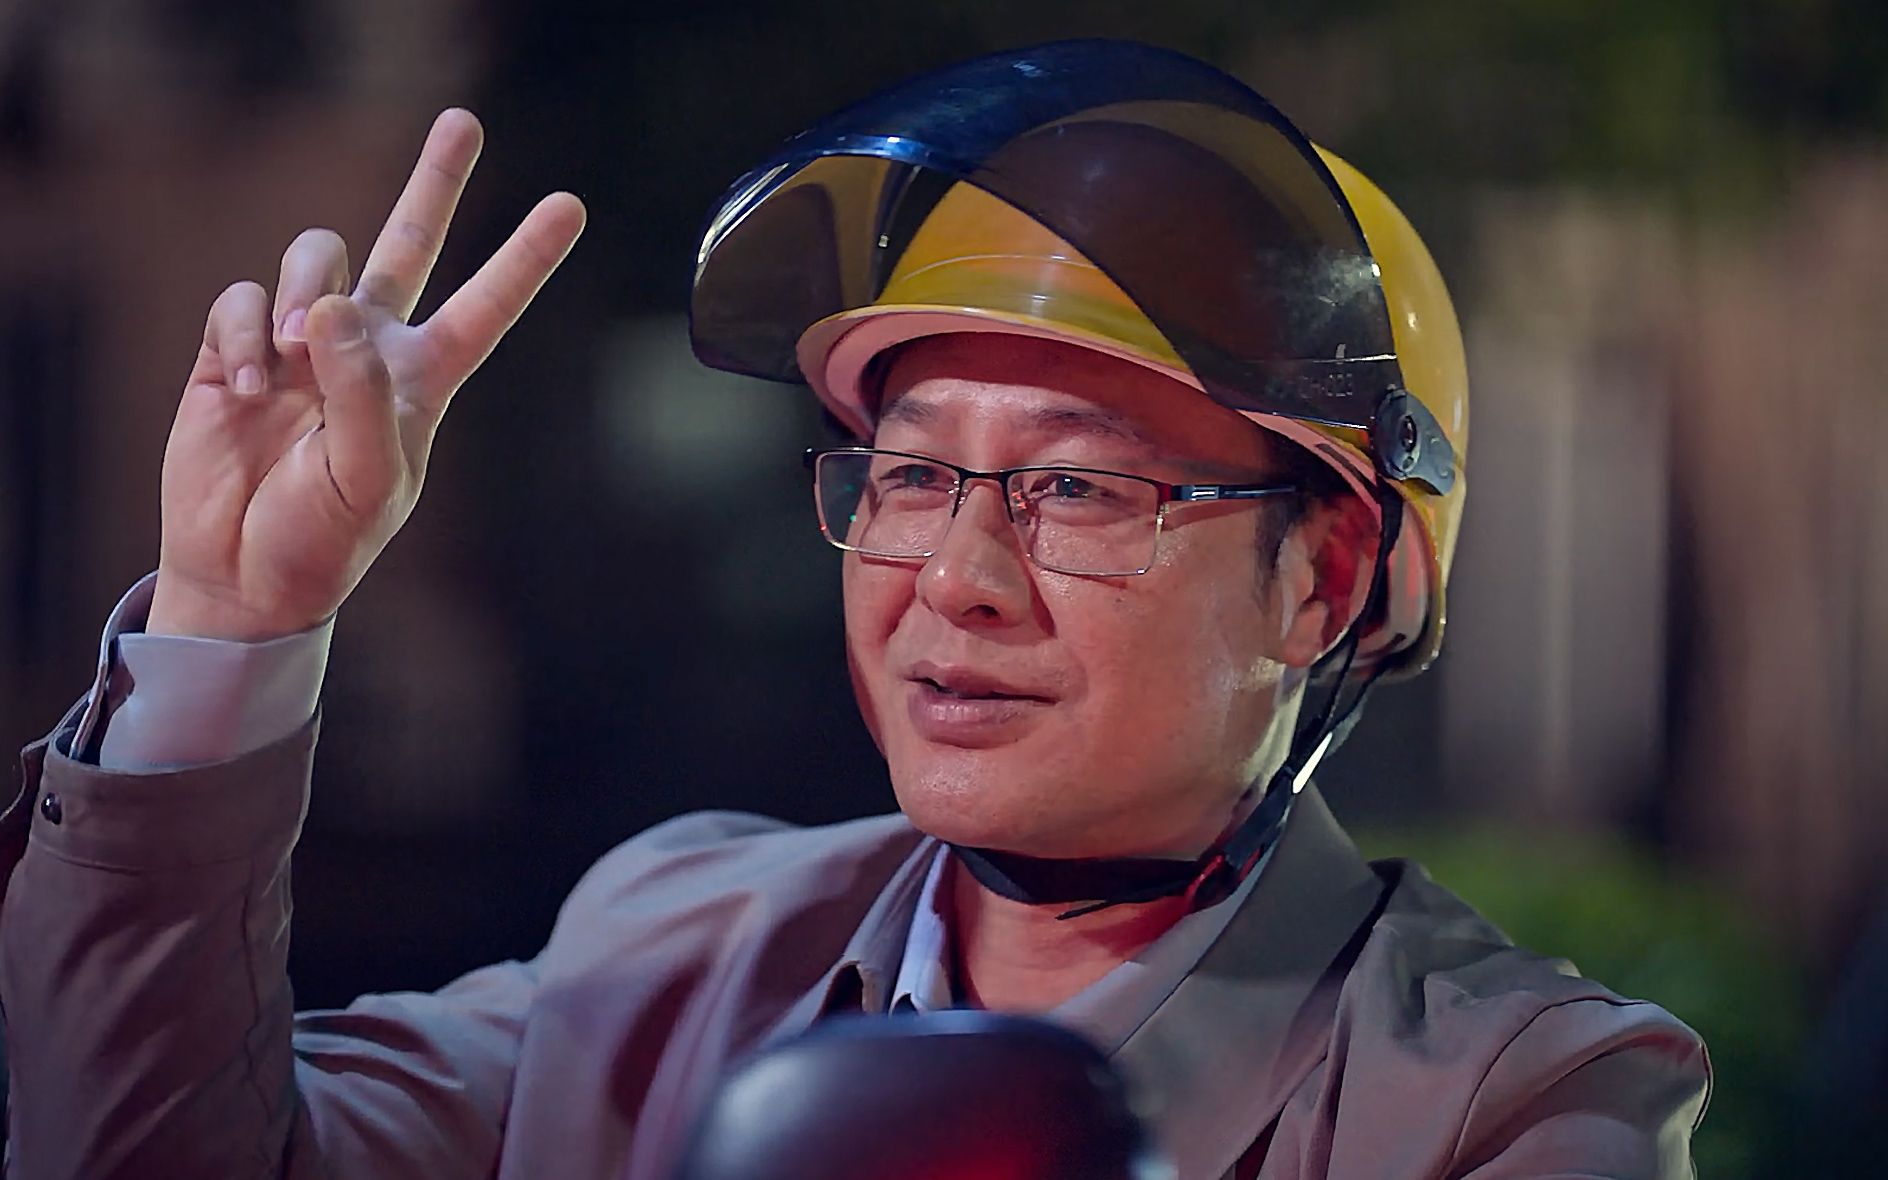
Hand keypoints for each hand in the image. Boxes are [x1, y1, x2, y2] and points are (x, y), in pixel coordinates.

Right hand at [146, 109, 585, 640]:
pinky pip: (241, 298)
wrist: (243, 573)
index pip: (486, 308)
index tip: (570, 205)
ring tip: (290, 361)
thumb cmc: (322, 540)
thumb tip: (335, 310)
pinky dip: (244, 331)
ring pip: (316, 259)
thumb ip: (359, 393)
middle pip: (408, 245)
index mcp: (421, 382)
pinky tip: (249, 383)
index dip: (526, 258)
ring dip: (303, 292)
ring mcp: (302, 344)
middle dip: (434, 183)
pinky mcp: (236, 347)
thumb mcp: (365, 479)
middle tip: (463, 121)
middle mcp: (368, 350)